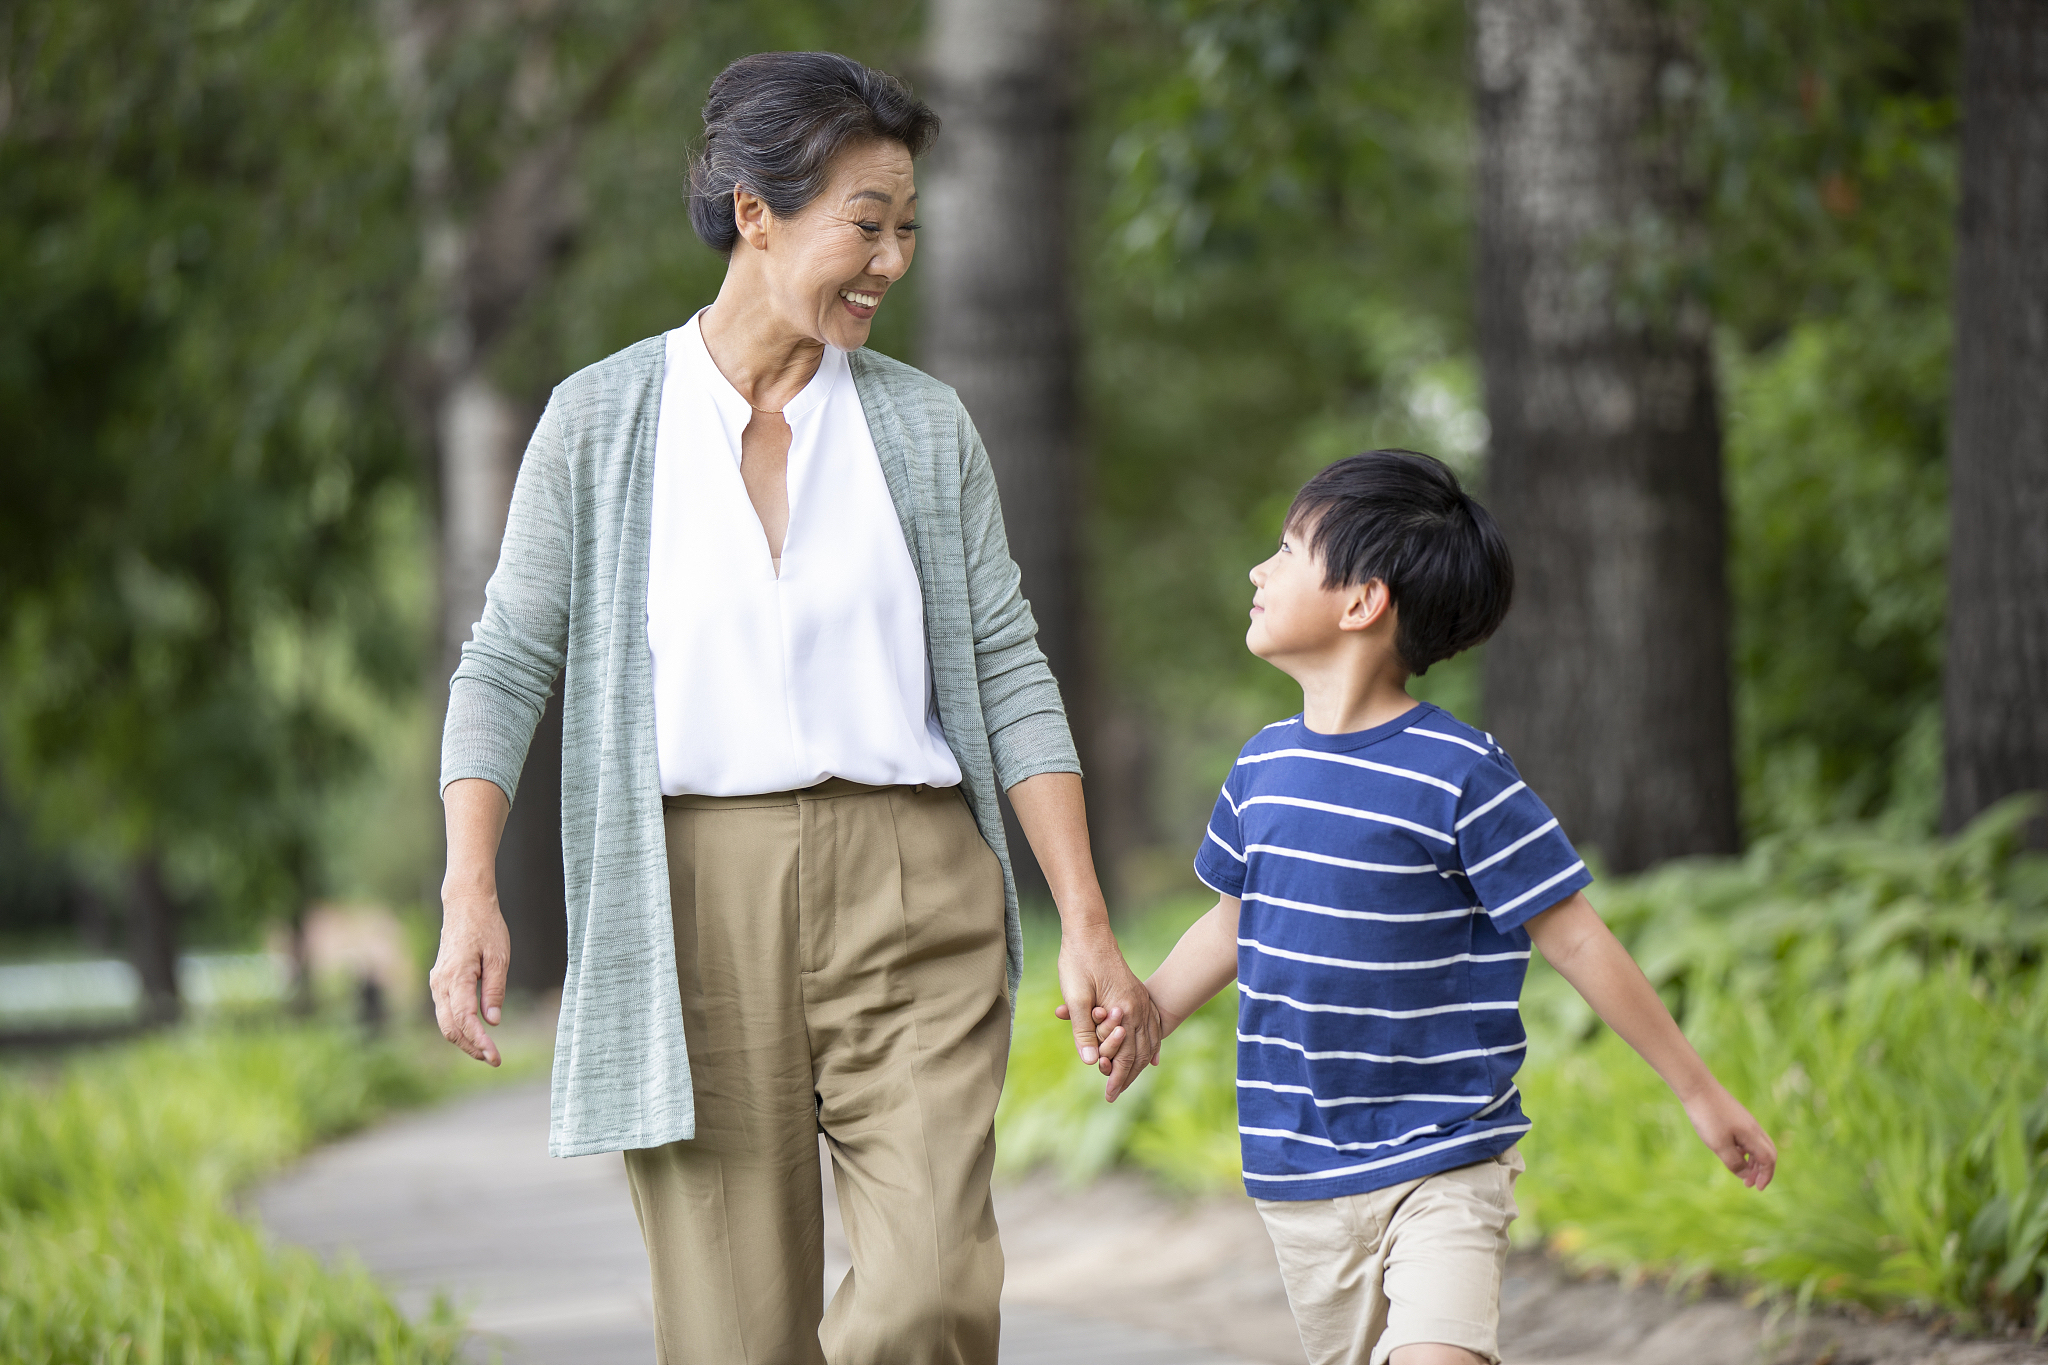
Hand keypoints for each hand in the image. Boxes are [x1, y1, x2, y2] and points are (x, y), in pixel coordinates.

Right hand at [429, 889, 509, 1065]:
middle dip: (471, 1047)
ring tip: (487, 1051)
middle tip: (494, 1059)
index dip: (479, 1041)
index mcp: (456, 977)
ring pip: (445, 1022)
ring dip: (464, 1040)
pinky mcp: (439, 982)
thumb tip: (492, 1021)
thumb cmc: (486, 927)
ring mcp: (436, 983)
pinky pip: (445, 1012)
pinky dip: (459, 1027)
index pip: (465, 1019)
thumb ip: (494, 989)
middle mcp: (440, 983)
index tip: (495, 1057)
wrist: (465, 905)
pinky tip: (476, 1033)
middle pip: (450, 1027)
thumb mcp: (499, 956)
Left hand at [1053, 923, 1161, 1101]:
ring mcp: (1140, 999)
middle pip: (1139, 1052)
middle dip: (1128, 1076)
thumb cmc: (1079, 962)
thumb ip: (1083, 1032)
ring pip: (1147, 1040)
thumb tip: (1091, 1063)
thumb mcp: (1076, 998)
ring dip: (1139, 1063)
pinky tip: (1152, 1055)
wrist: (1089, 930)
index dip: (1117, 1078)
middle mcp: (1138, 1006)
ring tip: (1129, 1080)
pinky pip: (1151, 1025)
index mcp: (1125, 1010)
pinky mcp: (1136, 992)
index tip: (1109, 1096)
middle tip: (1114, 1095)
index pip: (1125, 1055)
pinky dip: (1152, 1044)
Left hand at [1683, 1083, 1776, 1188]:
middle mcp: (1753, 1128)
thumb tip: (1745, 1175)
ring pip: (1757, 1145)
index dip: (1765, 1176)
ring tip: (1741, 1173)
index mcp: (1753, 1135)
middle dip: (1762, 1171)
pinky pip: (1747, 1138)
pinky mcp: (1735, 1117)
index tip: (1756, 1188)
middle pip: (1768, 1153)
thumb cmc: (1707, 1116)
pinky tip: (1733, 1154)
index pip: (1769, 1159)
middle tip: (1750, 1184)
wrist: (1697, 1087)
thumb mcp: (1719, 1145)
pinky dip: (1745, 1150)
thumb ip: (1734, 1162)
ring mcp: (1745, 1121)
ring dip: (1753, 1161)